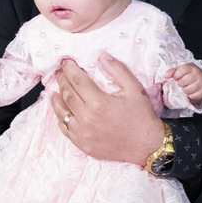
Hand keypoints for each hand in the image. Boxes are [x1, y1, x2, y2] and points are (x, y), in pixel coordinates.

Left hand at [50, 54, 164, 165]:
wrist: (147, 146)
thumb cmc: (141, 116)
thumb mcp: (134, 89)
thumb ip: (118, 70)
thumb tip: (102, 56)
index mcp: (99, 102)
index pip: (77, 80)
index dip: (69, 69)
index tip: (66, 63)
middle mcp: (87, 118)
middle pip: (67, 94)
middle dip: (62, 81)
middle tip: (60, 73)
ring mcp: (83, 133)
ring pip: (62, 112)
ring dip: (56, 100)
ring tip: (54, 91)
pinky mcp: (83, 144)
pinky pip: (65, 129)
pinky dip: (61, 118)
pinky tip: (61, 111)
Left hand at [169, 62, 201, 105]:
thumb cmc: (188, 75)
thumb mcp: (180, 70)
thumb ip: (172, 71)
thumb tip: (165, 75)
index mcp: (191, 67)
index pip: (181, 71)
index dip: (176, 76)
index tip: (176, 78)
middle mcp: (197, 74)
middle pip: (183, 82)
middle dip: (180, 84)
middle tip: (182, 83)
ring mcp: (201, 83)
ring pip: (187, 90)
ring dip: (184, 90)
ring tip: (186, 87)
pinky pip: (192, 96)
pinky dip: (189, 95)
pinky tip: (191, 92)